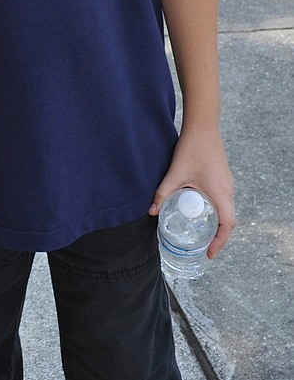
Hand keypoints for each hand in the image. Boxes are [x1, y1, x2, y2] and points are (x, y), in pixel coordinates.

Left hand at [148, 128, 235, 258]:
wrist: (203, 126)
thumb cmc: (192, 148)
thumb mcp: (175, 173)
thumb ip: (163, 192)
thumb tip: (150, 211)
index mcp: (221, 192)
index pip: (228, 225)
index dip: (220, 242)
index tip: (209, 253)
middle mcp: (228, 190)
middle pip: (229, 220)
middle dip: (219, 237)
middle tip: (205, 248)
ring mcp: (228, 184)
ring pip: (228, 210)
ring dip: (219, 224)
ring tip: (205, 235)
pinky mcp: (224, 178)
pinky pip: (224, 201)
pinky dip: (218, 212)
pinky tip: (204, 213)